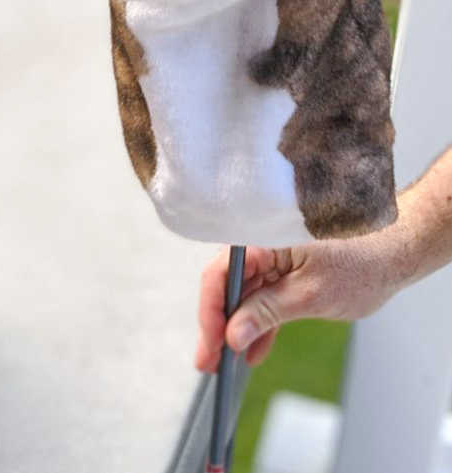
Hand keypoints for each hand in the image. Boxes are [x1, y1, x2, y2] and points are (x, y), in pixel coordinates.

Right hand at [194, 235, 410, 372]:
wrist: (392, 256)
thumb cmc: (359, 265)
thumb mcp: (310, 295)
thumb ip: (267, 313)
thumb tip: (233, 335)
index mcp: (261, 239)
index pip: (220, 274)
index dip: (211, 312)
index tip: (211, 345)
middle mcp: (259, 245)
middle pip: (225, 286)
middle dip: (217, 326)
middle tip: (209, 362)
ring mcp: (270, 259)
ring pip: (241, 296)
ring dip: (234, 329)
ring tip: (224, 362)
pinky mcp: (282, 273)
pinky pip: (261, 299)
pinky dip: (258, 325)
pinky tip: (251, 351)